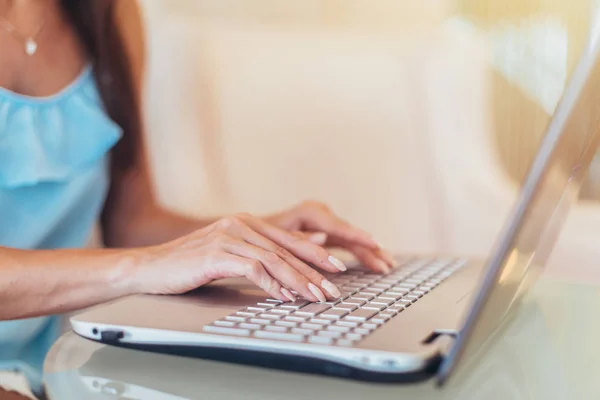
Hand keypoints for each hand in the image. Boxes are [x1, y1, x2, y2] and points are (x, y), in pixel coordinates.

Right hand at [135, 212, 358, 301]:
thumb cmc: (191, 264)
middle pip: (286, 249)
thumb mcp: (230, 254)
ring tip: (316, 296)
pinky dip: (271, 284)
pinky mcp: (216, 254)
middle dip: (313, 270)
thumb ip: (261, 252)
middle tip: (333, 288)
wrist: (151, 267)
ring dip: (298, 280)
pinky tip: (284, 296)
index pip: (288, 239)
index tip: (338, 269)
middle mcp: (240, 224)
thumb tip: (295, 256)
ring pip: (273, 259)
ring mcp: (228, 237)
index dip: (316, 254)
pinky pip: (252, 269)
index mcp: (246, 222)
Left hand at [265, 200, 394, 272]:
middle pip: (349, 233)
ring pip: (351, 240)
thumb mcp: (273, 238)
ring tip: (388, 265)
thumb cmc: (257, 235)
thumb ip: (297, 239)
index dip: (357, 236)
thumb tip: (323, 239)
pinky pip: (347, 244)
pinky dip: (360, 254)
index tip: (374, 243)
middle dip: (369, 248)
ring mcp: (324, 224)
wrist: (248, 232)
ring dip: (369, 253)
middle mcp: (320, 214)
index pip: (338, 226)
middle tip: (387, 262)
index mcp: (309, 212)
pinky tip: (375, 263)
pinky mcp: (325, 234)